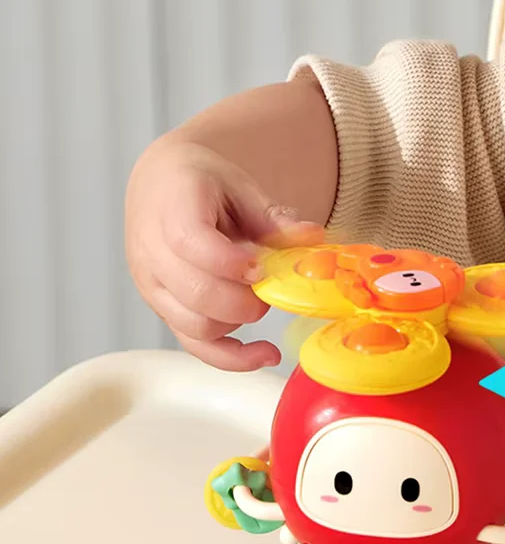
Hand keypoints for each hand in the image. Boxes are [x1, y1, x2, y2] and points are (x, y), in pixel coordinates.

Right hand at [125, 142, 324, 370]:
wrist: (160, 188)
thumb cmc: (199, 186)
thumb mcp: (238, 187)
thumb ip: (273, 217)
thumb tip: (313, 238)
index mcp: (172, 211)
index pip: (192, 244)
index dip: (232, 262)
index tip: (261, 266)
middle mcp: (153, 254)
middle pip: (198, 295)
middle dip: (245, 299)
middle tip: (269, 285)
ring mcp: (154, 288)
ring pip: (197, 326)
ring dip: (238, 322)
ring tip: (259, 298)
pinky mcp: (165, 312)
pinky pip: (196, 346)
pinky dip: (232, 357)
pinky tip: (264, 353)